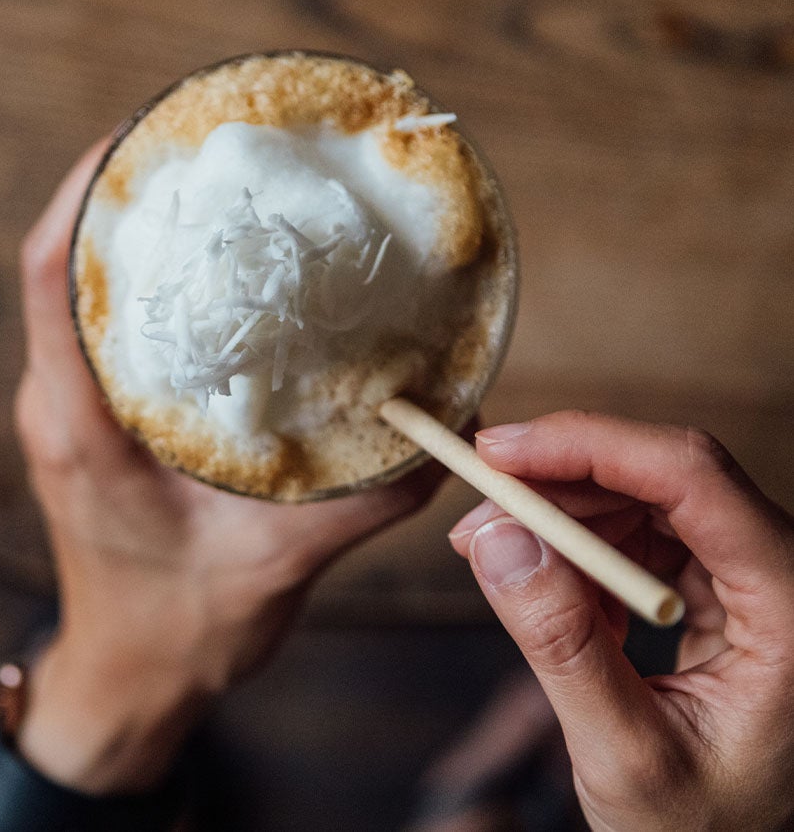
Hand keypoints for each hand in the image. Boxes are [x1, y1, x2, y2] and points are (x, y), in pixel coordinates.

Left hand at [12, 140, 443, 793]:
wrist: (130, 677)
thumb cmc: (183, 631)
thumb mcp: (278, 565)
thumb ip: (363, 499)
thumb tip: (448, 430)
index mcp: (82, 430)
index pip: (52, 279)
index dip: (84, 195)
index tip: (138, 138)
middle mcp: (60, 404)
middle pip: (66, 266)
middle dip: (121, 197)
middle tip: (199, 150)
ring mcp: (69, 409)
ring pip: (81, 291)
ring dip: (132, 236)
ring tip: (208, 190)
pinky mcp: (92, 419)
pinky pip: (105, 326)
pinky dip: (148, 285)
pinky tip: (213, 271)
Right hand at [448, 411, 793, 831]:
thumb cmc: (705, 829)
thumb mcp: (626, 756)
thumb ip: (562, 646)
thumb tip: (497, 539)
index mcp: (791, 608)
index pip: (694, 479)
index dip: (590, 446)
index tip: (499, 452)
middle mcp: (778, 574)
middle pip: (661, 476)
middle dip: (557, 484)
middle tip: (477, 513)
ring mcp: (748, 575)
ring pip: (641, 497)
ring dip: (560, 520)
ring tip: (500, 563)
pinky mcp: (715, 584)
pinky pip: (638, 533)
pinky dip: (580, 553)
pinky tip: (558, 600)